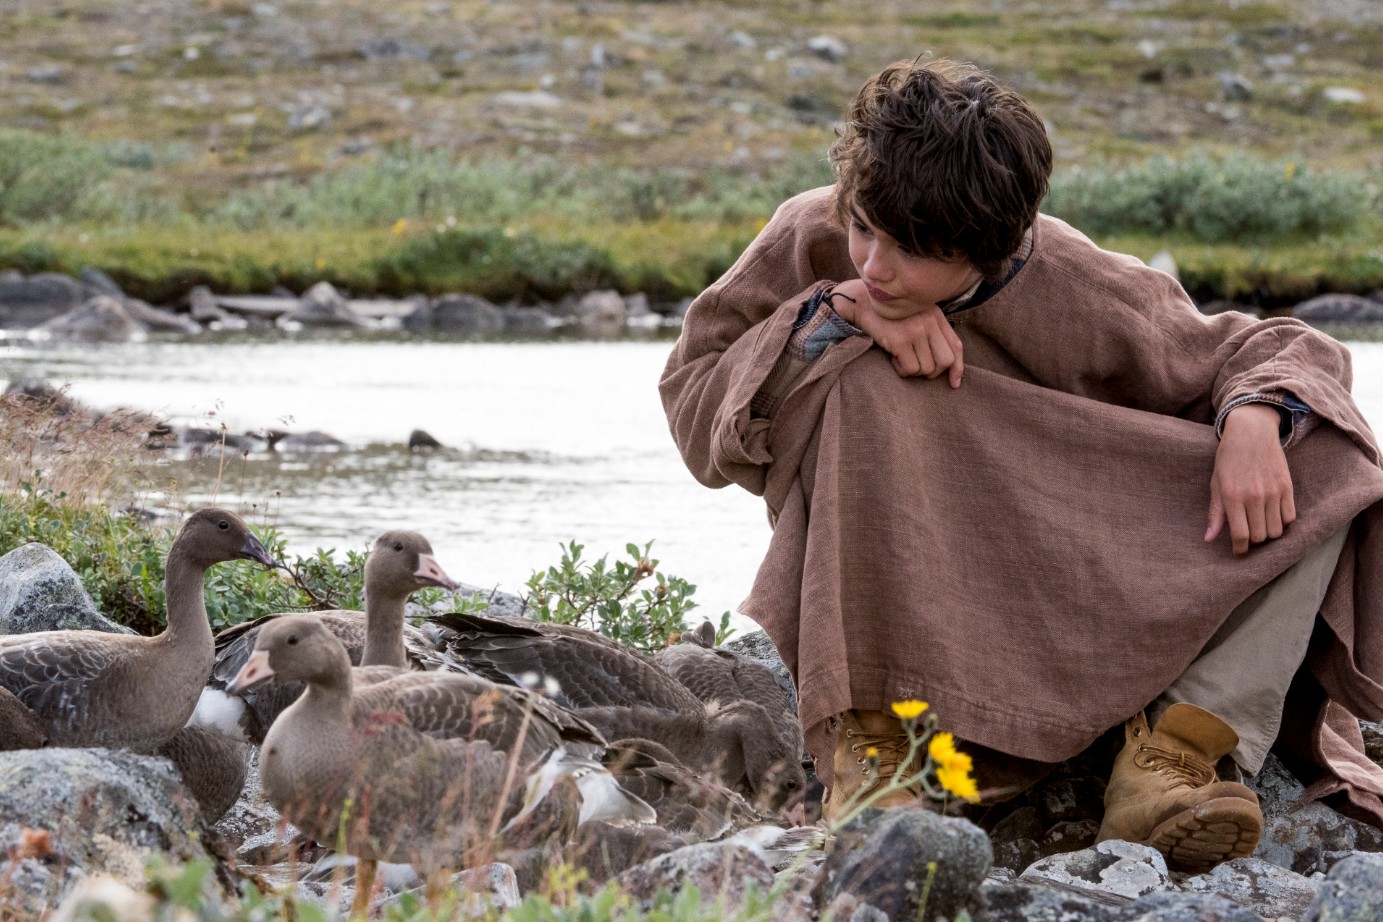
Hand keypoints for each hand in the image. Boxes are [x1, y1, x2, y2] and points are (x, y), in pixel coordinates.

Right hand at [830, 280, 964, 387]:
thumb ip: (932, 332)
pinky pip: (911, 369)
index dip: (957, 368)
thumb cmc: (889, 315)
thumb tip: (945, 364)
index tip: (954, 383)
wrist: (862, 303)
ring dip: (913, 371)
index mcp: (936, 316)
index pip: (956, 346)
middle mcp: (930, 322)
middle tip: (918, 369)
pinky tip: (893, 360)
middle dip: (933, 372)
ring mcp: (916, 331)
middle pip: (945, 361)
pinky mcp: (901, 340)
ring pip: (927, 368)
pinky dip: (902, 370)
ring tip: (901, 360)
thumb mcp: (916, 316)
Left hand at [1205, 403, 1295, 554]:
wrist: (1251, 432)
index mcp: (1232, 496)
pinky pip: (1290, 517)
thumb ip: (1215, 513)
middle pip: (1260, 536)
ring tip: (1260, 526)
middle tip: (1248, 536)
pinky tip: (1273, 517)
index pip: (1240, 535)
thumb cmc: (1228, 458)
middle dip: (1253, 542)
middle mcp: (1254, 496)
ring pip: (1277, 530)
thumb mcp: (1216, 483)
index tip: (1238, 551)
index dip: (1240, 549)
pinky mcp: (1287, 486)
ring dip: (1268, 534)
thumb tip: (1209, 539)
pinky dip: (1282, 522)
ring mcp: (1273, 492)